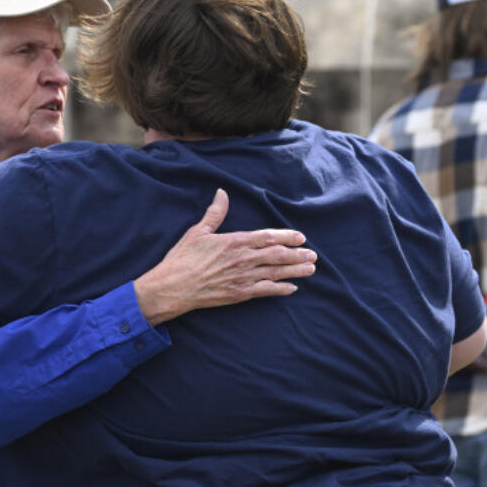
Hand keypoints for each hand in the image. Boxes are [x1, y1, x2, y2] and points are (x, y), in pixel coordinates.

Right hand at [133, 189, 316, 324]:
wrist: (173, 287)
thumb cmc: (183, 258)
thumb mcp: (198, 231)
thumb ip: (215, 213)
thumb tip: (222, 193)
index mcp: (234, 241)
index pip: (266, 237)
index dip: (286, 237)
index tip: (300, 237)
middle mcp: (242, 259)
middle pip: (277, 255)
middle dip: (297, 255)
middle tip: (313, 255)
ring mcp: (242, 278)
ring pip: (275, 273)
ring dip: (295, 270)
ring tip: (310, 268)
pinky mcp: (239, 294)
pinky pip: (265, 291)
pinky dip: (280, 289)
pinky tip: (293, 288)